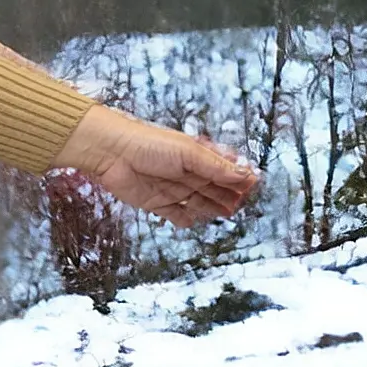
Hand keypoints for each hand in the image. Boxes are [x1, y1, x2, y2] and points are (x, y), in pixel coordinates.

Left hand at [53, 103, 259, 226]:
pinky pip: (175, 214)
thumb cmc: (150, 145)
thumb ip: (215, 167)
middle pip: (214, 187)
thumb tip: (244, 175)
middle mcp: (187, 173)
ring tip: (229, 213)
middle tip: (243, 203)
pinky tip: (195, 221)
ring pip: (199, 201)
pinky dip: (185, 219)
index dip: (239, 177)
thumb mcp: (189, 154)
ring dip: (213, 207)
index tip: (253, 185)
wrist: (113, 154)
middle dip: (229, 194)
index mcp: (198, 156)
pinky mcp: (156, 203)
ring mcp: (172, 189)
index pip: (225, 168)